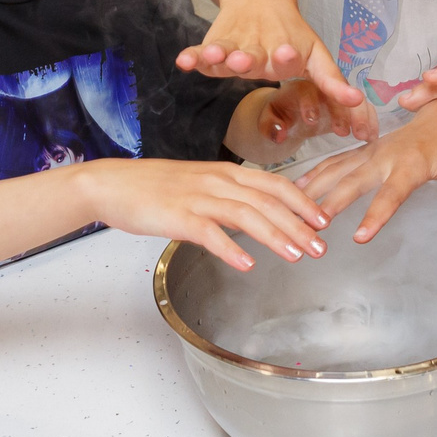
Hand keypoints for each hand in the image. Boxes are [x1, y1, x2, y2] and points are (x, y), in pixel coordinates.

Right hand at [79, 157, 331, 268]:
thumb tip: (255, 213)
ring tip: (296, 256)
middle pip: (267, 201)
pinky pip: (209, 233)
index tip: (324, 219)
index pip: (274, 184)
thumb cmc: (155, 187)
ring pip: (245, 215)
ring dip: (274, 236)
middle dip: (298, 224)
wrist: (113, 184)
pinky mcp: (177, 216)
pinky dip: (230, 248)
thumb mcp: (200, 183)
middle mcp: (217, 182)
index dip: (302, 201)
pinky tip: (247, 264)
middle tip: (320, 246)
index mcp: (225, 172)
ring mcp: (197, 198)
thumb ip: (228, 195)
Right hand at [177, 0, 361, 110]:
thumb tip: (357, 100)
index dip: (288, 57)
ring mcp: (237, 45)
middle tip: (246, 61)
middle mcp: (261, 48)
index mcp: (288, 52)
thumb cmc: (290, 32)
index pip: (290, 57)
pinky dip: (193, 55)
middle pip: (255, 56)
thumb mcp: (315, 54)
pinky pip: (202, 50)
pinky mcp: (216, 42)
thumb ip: (331, 80)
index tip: (287, 54)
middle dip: (250, 59)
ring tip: (216, 57)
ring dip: (221, 55)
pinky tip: (183, 61)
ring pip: (228, 51)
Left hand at [257, 77, 378, 147]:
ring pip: (350, 97)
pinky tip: (373, 135)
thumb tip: (279, 135)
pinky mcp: (345, 99)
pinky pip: (359, 105)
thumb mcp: (268, 115)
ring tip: (364, 136)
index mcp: (297, 81)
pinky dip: (368, 118)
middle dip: (345, 108)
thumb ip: (270, 123)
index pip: (306, 87)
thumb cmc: (278, 107)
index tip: (313, 119)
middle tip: (351, 130)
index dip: (313, 102)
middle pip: (336, 88)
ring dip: (359, 115)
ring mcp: (335, 89)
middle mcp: (319, 81)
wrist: (287, 101)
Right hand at [299, 93, 436, 241]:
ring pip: (339, 169)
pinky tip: (299, 187)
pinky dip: (317, 173)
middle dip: (333, 203)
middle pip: (355, 181)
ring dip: (316, 186)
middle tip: (311, 226)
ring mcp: (373, 151)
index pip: (392, 193)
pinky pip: (337, 162)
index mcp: (412, 161)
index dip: (376, 215)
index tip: (360, 237)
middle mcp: (386, 154)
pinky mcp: (366, 150)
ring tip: (292, 205)